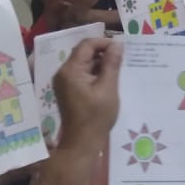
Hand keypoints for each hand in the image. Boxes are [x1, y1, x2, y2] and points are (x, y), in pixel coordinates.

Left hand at [53, 37, 121, 154]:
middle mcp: (63, 73)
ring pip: (83, 63)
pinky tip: (108, 80)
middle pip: (83, 53)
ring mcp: (63, 82)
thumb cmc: (96, 116)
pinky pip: (81, 74)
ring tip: (117, 70)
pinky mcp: (67, 89)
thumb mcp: (108, 88)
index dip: (104, 43)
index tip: (121, 48)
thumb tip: (117, 45)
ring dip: (100, 64)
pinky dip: (94, 73)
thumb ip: (112, 64)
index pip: (86, 45)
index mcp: (70, 70)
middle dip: (103, 53)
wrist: (82, 142)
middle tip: (122, 59)